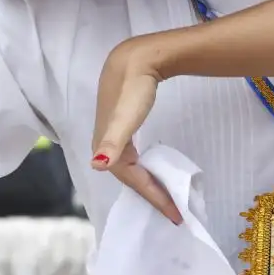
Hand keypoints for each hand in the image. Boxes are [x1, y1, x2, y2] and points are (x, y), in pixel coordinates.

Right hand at [91, 35, 182, 222]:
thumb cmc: (132, 88)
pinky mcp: (122, 125)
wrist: (134, 58)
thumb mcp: (125, 117)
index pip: (134, 182)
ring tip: (167, 198)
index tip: (176, 215)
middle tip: (175, 213)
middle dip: (152, 196)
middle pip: (132, 179)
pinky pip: (134, 156)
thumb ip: (112, 142)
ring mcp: (114, 135)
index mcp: (108, 149)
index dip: (154, 199)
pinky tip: (153, 171)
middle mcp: (107, 146)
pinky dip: (145, 169)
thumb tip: (97, 165)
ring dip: (149, 184)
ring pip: (133, 169)